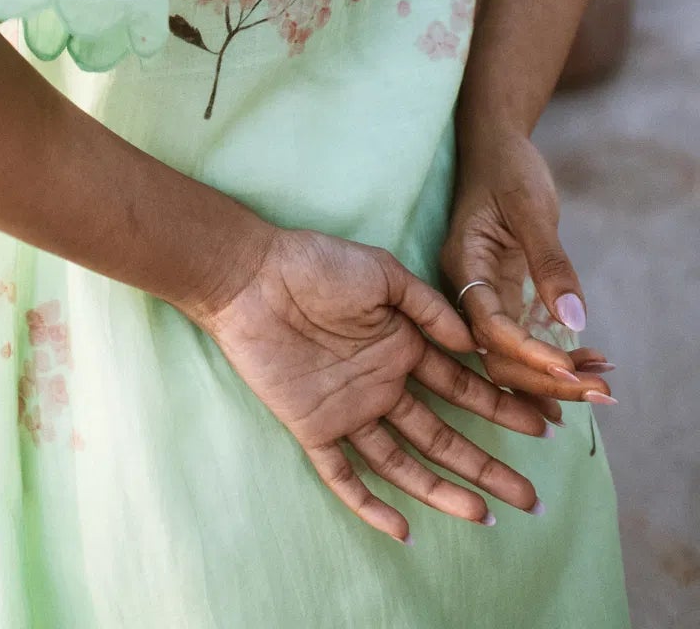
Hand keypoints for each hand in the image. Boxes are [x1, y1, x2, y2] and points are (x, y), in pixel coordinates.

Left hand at [192, 222, 548, 541]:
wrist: (251, 274)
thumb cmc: (315, 263)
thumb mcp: (382, 273)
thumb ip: (426, 307)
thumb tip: (472, 343)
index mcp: (402, 346)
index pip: (462, 387)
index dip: (501, 410)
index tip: (542, 429)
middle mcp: (382, 384)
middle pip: (444, 436)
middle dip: (487, 466)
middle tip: (529, 498)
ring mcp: (348, 409)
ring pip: (403, 462)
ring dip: (442, 490)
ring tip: (483, 516)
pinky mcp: (311, 425)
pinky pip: (342, 474)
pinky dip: (369, 504)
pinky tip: (402, 530)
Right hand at [440, 133, 615, 417]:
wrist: (495, 146)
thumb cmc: (508, 168)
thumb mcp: (531, 206)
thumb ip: (550, 262)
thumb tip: (575, 321)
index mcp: (463, 263)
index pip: (488, 323)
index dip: (526, 352)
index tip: (569, 367)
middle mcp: (467, 287)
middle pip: (495, 354)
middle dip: (545, 380)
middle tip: (597, 391)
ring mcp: (484, 295)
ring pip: (508, 356)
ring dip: (551, 379)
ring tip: (598, 387)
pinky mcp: (503, 296)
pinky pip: (522, 341)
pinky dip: (552, 360)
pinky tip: (586, 368)